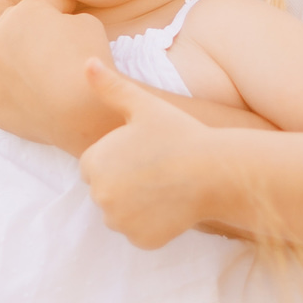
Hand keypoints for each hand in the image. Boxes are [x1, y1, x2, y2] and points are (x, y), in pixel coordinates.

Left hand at [0, 0, 113, 151]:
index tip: (71, 14)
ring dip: (3, 54)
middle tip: (51, 43)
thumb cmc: (88, 63)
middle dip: (29, 28)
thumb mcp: (89, 24)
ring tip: (26, 66)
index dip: (62, 5)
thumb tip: (61, 21)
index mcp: (25, 12)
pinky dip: (0, 88)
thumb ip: (69, 16)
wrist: (81, 113)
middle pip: (12, 22)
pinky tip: (18, 92)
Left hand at [77, 59, 217, 249]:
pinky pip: (140, 232)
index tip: (143, 152)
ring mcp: (120, 222)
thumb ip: (110, 87)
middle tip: (157, 169)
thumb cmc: (180, 134)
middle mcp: (100, 196)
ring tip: (165, 185)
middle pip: (106, 192)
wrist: (216, 171)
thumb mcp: (144, 105)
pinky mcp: (141, 240)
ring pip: (122, 214)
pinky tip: (172, 205)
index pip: (94, 167)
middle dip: (125, 183)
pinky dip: (152, 224)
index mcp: (93, 164)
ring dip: (137, 205)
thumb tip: (86, 62)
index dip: (119, 159)